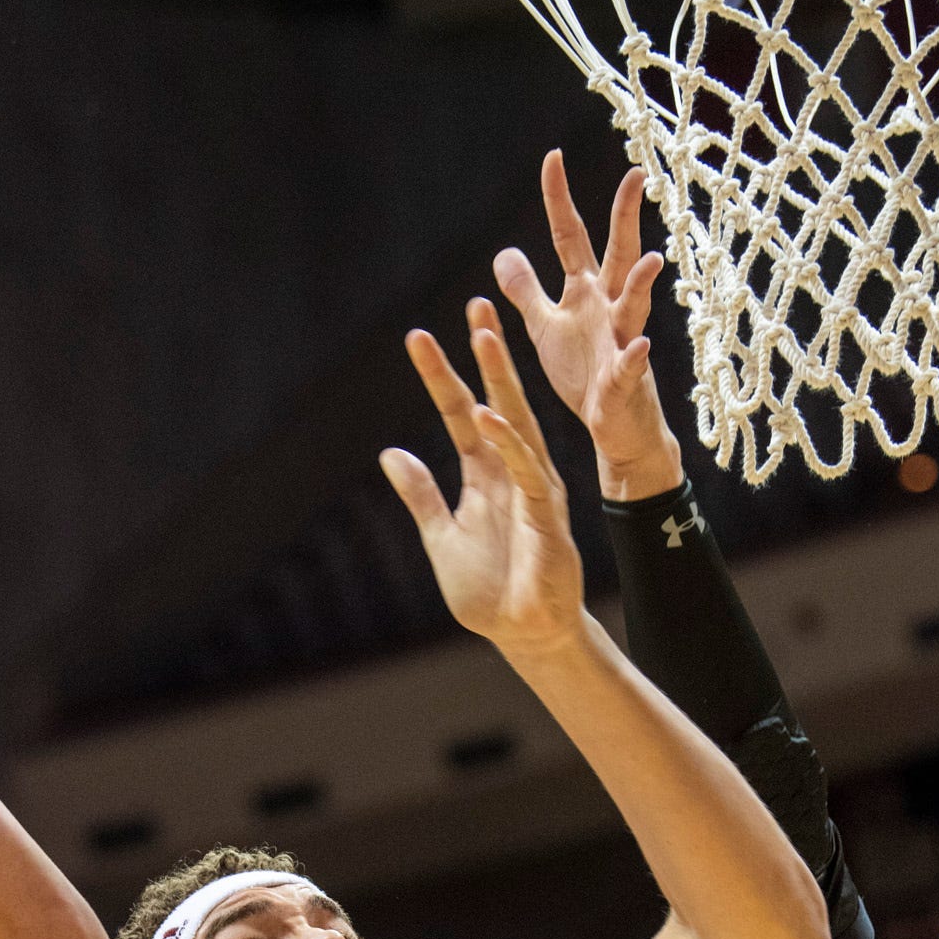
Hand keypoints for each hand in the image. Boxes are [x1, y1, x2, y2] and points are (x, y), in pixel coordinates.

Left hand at [381, 303, 585, 657]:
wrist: (525, 633)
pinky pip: (528, 469)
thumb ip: (421, 496)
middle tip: (476, 305)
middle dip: (486, 354)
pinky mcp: (547, 513)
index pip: (460, 414)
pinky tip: (488, 414)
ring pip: (517, 422)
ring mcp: (533, 488)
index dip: (440, 377)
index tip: (418, 338)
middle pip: (496, 400)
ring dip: (501, 379)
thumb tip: (391, 454)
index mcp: (485, 474)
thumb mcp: (442, 538)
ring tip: (485, 336)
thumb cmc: (490, 591)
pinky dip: (508, 442)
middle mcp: (511, 471)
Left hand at [493, 150, 681, 500]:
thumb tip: (504, 253)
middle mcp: (609, 309)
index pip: (571, 236)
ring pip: (634, 307)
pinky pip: (630, 368)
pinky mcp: (624, 383)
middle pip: (616, 255)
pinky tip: (641, 347)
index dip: (560, 200)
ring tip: (650, 262)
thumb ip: (527, 291)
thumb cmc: (584, 374)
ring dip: (641, 286)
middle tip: (637, 175)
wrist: (614, 427)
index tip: (553, 157)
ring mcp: (622, 342)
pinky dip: (634, 359)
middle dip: (626, 217)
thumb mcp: (547, 328)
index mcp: (585, 292)